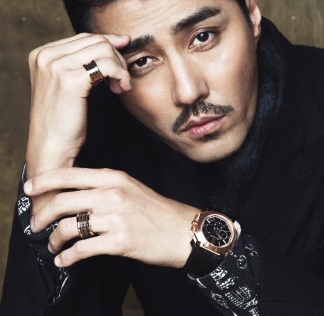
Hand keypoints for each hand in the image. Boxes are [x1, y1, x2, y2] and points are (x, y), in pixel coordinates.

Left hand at [25, 167, 197, 268]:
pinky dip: (67, 257)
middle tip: (36, 225)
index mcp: (115, 178)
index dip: (44, 181)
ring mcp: (116, 218)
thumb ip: (104, 188)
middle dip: (41, 217)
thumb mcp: (132, 188)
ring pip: (68, 227)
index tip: (29, 189)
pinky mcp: (119, 241)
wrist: (184, 231)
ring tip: (54, 246)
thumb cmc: (158, 212)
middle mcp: (113, 195)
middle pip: (62, 202)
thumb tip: (74, 196)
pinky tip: (65, 259)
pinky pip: (81, 250)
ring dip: (54, 240)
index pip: (70, 175)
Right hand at [26, 33, 131, 212]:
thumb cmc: (64, 120)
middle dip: (116, 59)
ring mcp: (55, 66)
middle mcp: (45, 56)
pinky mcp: (70, 80)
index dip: (110, 48)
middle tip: (121, 80)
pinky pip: (108, 65)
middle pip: (97, 41)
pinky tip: (120, 90)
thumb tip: (121, 38)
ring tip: (120, 86)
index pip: (86, 37)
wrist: (51, 148)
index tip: (121, 66)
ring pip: (104, 50)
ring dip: (120, 68)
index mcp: (42, 53)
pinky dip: (120, 75)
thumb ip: (86, 60)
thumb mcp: (70, 83)